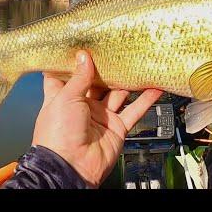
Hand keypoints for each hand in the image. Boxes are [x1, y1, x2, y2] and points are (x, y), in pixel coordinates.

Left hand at [32, 50, 162, 186]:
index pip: (66, 76)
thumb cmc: (57, 134)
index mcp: (63, 98)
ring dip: (128, 82)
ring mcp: (101, 117)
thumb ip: (79, 77)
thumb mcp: (65, 98)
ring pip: (118, 94)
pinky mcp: (117, 127)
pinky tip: (155, 88)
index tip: (82, 45)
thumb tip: (83, 56)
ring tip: (139, 64)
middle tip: (117, 49)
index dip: (72, 62)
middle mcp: (83, 106)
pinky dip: (145, 100)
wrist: (71, 166)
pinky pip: (133, 111)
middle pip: (97, 83)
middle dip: (106, 68)